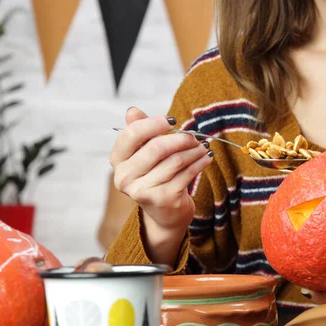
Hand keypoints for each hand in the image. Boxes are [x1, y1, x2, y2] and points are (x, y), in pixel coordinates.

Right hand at [109, 107, 212, 262]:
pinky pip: (187, 173)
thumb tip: (132, 110)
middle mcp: (125, 178)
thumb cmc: (156, 177)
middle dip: (180, 139)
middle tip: (194, 136)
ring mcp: (144, 191)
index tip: (172, 121)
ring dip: (194, 150)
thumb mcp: (145, 154)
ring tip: (203, 146)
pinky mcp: (164, 199)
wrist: (165, 214)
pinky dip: (200, 162)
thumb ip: (140, 133)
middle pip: (156, 148)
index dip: (153, 124)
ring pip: (175, 160)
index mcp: (118, 161)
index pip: (132, 135)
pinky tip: (206, 157)